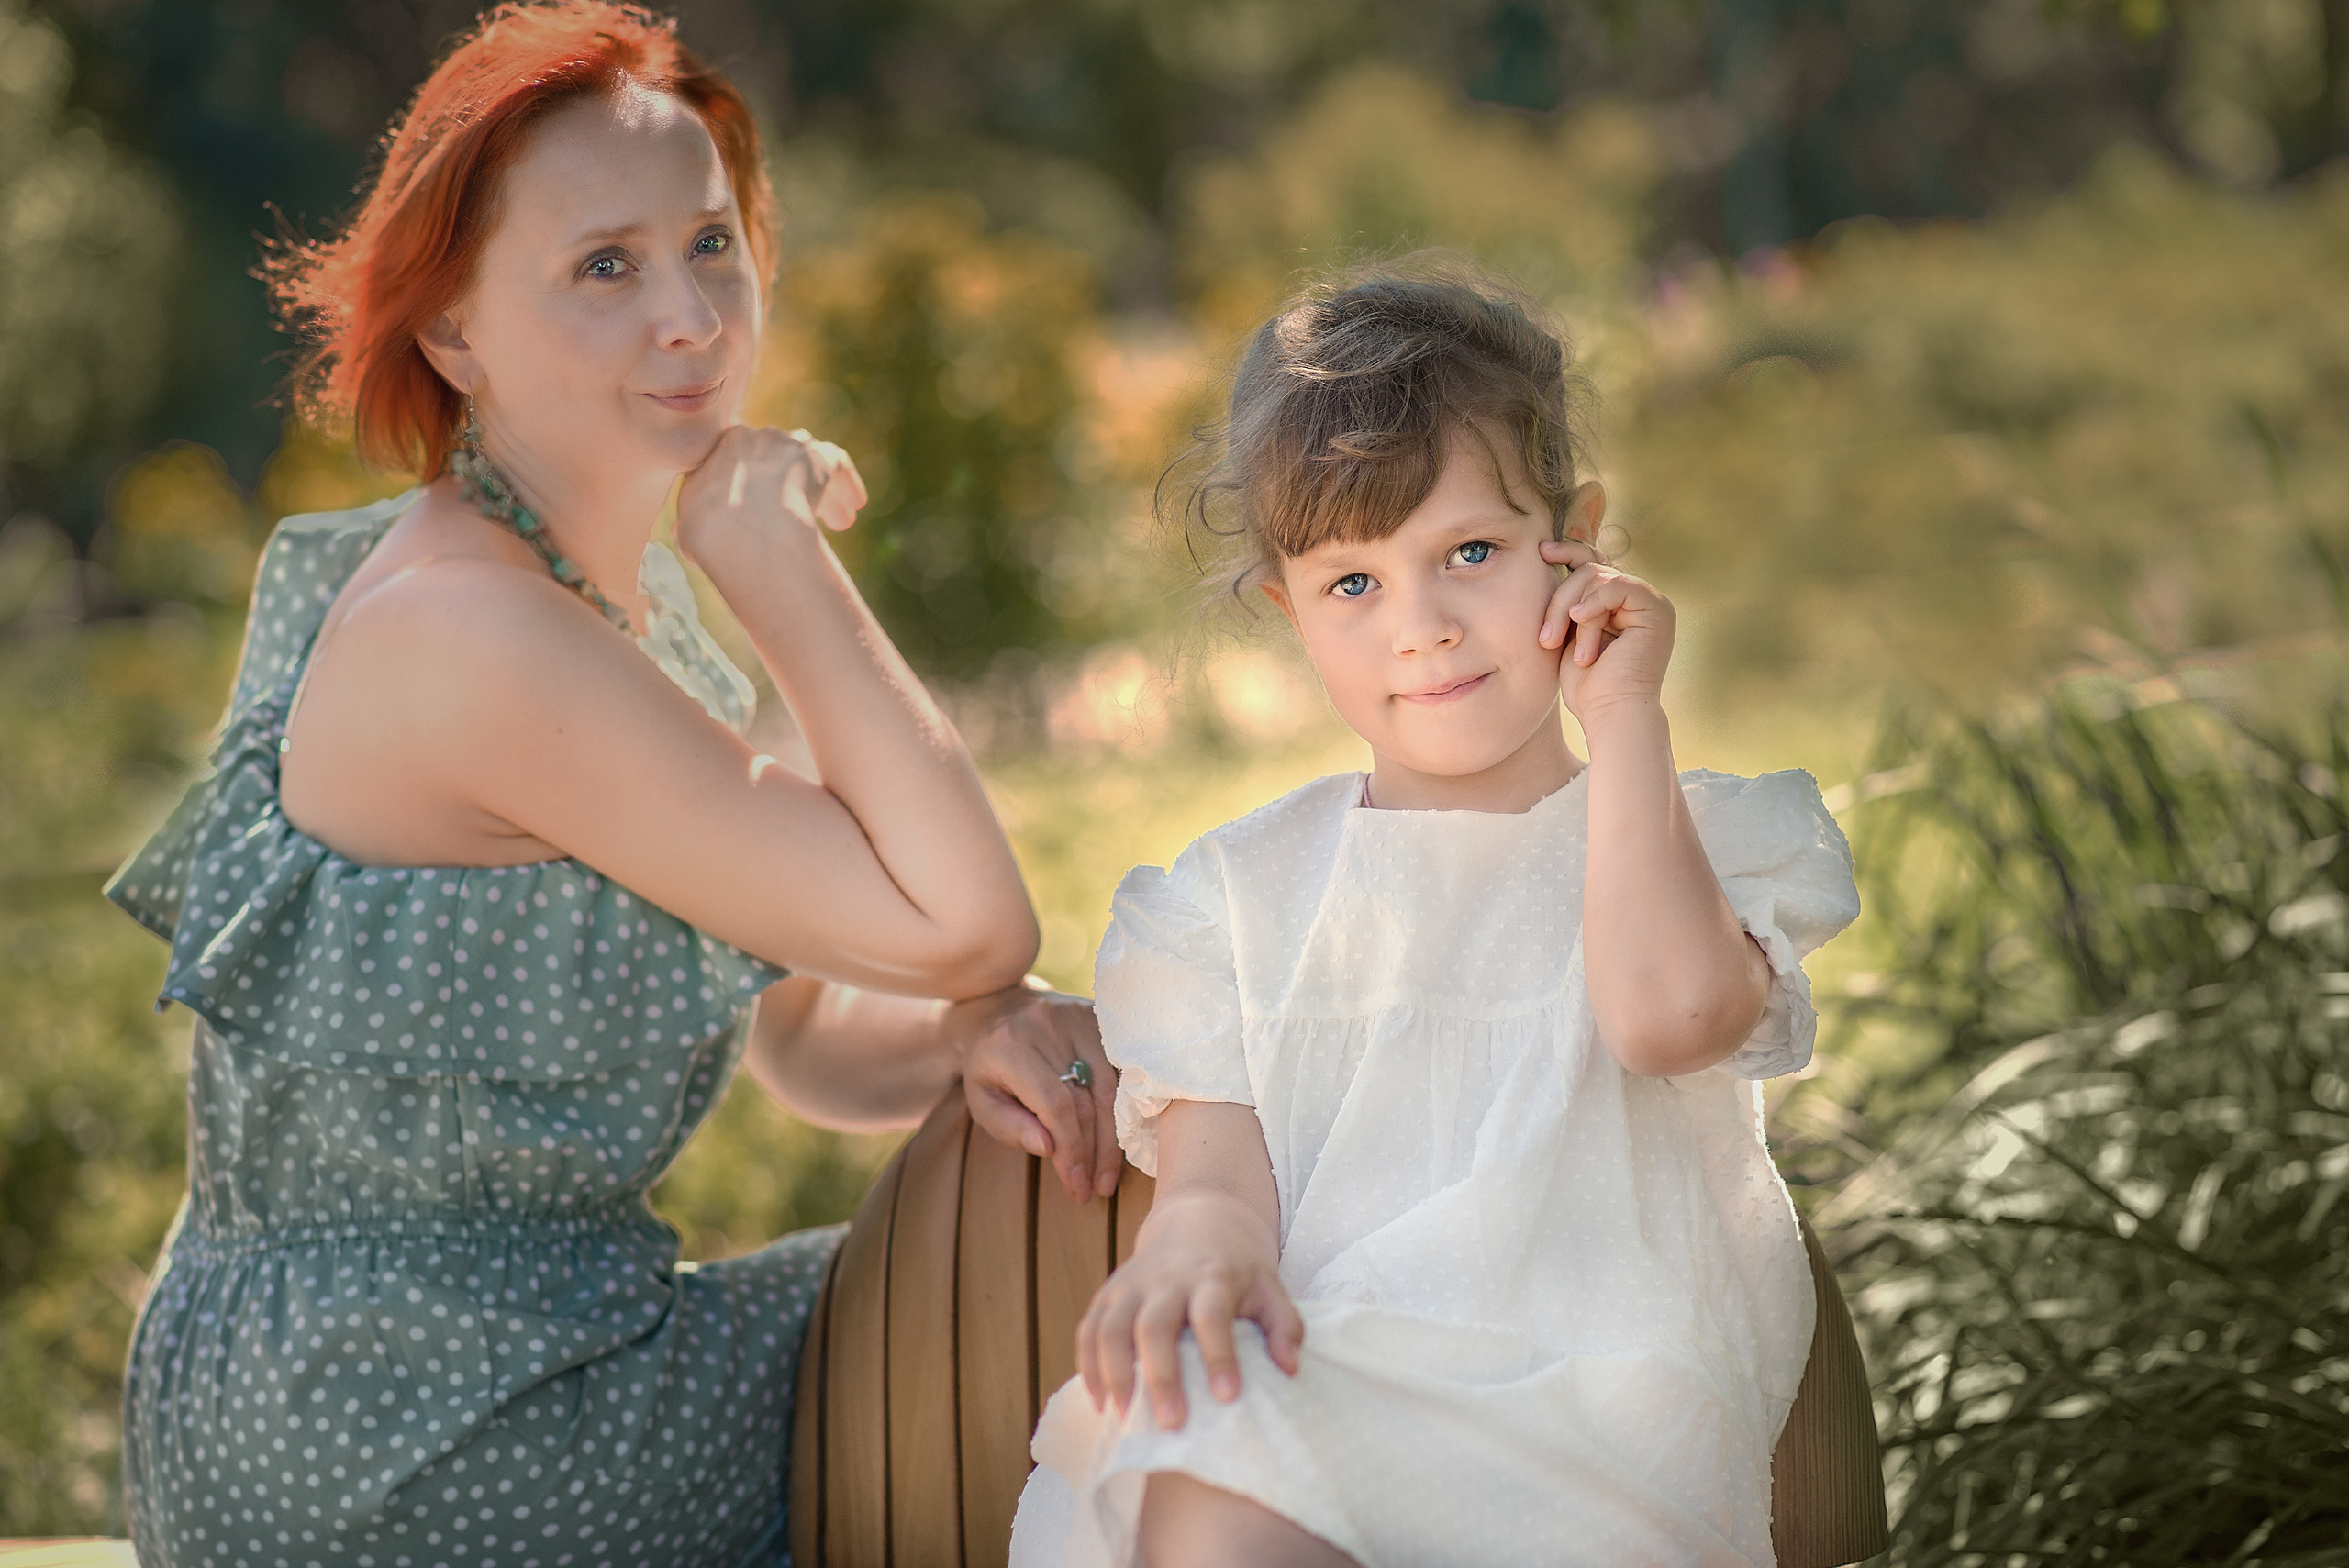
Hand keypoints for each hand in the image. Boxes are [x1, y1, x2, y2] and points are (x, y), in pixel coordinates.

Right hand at [674, 425, 868, 570]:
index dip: (757, 488)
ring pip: (809, 462)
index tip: (767, 512)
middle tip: (806, 518)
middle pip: (778, 459)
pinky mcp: (817, 456)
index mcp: (717, 451)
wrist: (738, 530)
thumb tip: (686, 532)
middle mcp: (752, 438)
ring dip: (823, 490)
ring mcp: (785, 444)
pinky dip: (847, 484)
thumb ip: (693, 523)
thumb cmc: (709, 537)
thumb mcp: (688, 530)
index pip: (742, 461)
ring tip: (840, 521)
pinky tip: (855, 504)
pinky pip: (836, 463)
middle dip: (792, 486)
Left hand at [950, 977, 1121, 1201]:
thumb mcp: (982, 1100)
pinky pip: (1119, 1071)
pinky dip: (1120, 1110)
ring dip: (1111, 1138)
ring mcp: (1078, 1017)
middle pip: (1086, 1100)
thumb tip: (1049, 1149)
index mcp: (1011, 1046)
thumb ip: (1009, 1126)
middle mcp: (1048, 1025)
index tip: (1075, 1184)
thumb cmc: (988, 1066)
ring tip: (1105, 1176)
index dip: (1071, 1149)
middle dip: (1092, 1152)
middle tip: (1092, 1189)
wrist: (999, 1010)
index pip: (1055, 1105)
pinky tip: (1119, 1140)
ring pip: (1109, 1087)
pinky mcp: (1098, 1018)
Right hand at [1076, 1188, 1303, 1428]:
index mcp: (1211, 1277)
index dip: (1219, 1355)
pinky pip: (1088, 1330)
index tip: (1228, 1396)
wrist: (1197, 1219)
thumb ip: (1284, 1325)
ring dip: (1114, 1374)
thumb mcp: (1270, 1286)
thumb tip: (1290, 1368)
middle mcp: (1166, 1280)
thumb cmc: (1236, 1267)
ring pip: (1110, 1328)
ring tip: (1125, 1418)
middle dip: (1160, 1375)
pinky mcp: (1107, 1294)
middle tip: (1172, 1422)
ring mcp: (1131, 1286)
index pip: (1212, 1315)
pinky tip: (1100, 1402)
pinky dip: (1088, 1366)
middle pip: (1154, 1325)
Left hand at [1537, 540, 1675, 731]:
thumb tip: (1551, 560)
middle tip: (1545, 638)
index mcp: (1619, 604)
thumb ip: (1570, 602)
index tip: (1541, 553)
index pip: (1593, 563)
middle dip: (1559, 599)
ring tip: (1558, 644)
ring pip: (1597, 577)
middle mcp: (1638, 599)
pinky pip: (1619, 586)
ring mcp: (1650, 602)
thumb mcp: (1568, 634)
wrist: (1610, 714)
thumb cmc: (1587, 686)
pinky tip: (1578, 620)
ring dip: (1571, 611)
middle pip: (1589, 569)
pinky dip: (1594, 603)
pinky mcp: (1657, 610)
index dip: (1568, 551)